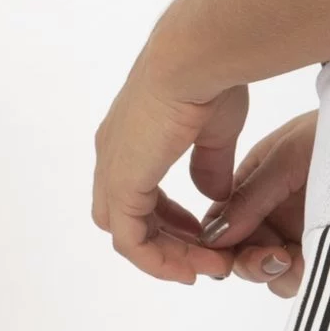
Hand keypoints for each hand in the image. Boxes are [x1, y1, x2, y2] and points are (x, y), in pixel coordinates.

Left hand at [91, 53, 248, 285]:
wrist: (195, 61)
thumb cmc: (208, 81)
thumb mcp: (215, 134)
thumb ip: (210, 166)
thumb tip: (213, 195)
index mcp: (131, 136)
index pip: (136, 193)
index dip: (169, 221)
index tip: (202, 234)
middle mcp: (115, 152)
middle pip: (127, 220)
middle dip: (168, 244)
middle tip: (206, 257)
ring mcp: (115, 168)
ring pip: (128, 236)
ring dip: (167, 258)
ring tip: (206, 267)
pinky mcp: (122, 184)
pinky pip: (131, 242)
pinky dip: (157, 262)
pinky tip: (189, 268)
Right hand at [199, 111, 317, 299]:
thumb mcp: (287, 157)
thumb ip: (250, 196)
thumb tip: (213, 235)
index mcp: (254, 181)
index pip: (223, 221)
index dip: (218, 244)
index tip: (223, 258)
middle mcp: (271, 211)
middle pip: (242, 254)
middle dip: (251, 263)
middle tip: (272, 259)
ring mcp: (297, 233)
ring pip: (271, 273)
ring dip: (279, 273)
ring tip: (297, 259)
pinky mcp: (323, 251)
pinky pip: (301, 278)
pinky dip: (302, 278)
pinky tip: (313, 263)